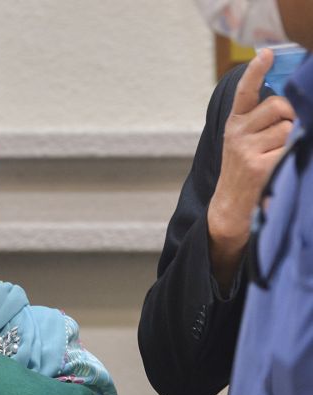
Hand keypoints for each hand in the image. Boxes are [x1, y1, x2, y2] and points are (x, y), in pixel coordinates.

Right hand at [209, 48, 295, 290]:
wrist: (230, 210)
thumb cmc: (244, 173)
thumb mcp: (244, 143)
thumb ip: (261, 122)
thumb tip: (293, 107)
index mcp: (234, 125)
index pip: (245, 93)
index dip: (255, 72)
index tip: (266, 53)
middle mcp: (236, 134)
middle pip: (279, 106)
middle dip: (292, 115)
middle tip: (287, 133)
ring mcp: (246, 150)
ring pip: (289, 126)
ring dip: (295, 137)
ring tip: (281, 155)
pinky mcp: (258, 166)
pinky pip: (291, 146)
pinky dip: (294, 153)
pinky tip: (282, 163)